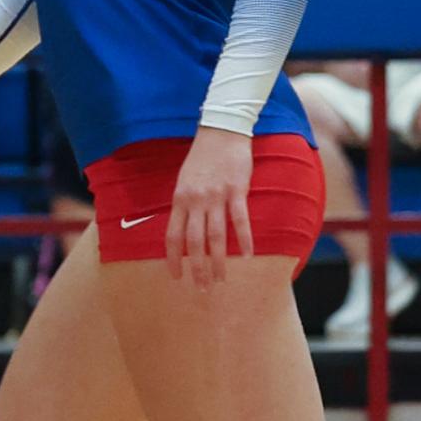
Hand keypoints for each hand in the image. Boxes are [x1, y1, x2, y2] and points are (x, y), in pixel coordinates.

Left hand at [166, 125, 253, 287]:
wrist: (221, 131)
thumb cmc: (202, 158)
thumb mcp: (184, 181)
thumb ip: (184, 205)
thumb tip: (183, 228)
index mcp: (179, 200)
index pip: (172, 237)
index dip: (173, 259)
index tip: (176, 277)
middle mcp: (195, 201)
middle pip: (194, 243)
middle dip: (196, 269)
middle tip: (202, 289)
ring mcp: (216, 197)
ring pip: (216, 236)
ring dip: (218, 261)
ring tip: (220, 280)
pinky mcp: (237, 191)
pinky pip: (240, 220)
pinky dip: (244, 239)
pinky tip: (248, 255)